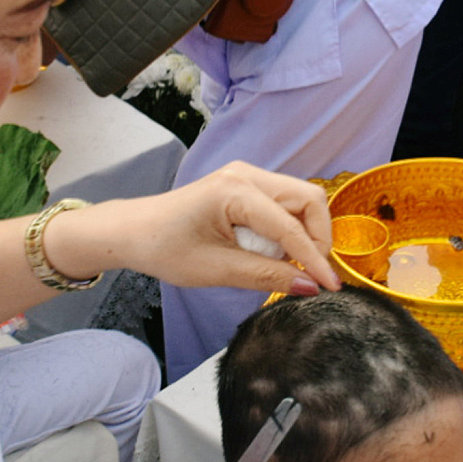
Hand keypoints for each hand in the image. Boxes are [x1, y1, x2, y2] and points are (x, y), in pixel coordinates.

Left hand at [47, 162, 339, 296]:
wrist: (132, 231)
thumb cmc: (164, 248)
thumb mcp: (216, 270)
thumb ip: (267, 276)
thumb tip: (310, 287)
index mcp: (236, 191)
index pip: (291, 226)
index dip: (315, 259)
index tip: (330, 287)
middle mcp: (247, 174)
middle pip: (309, 199)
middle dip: (317, 238)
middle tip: (310, 273)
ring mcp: (247, 175)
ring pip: (300, 199)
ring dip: (303, 233)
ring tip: (286, 264)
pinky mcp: (245, 184)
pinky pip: (284, 203)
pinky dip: (288, 228)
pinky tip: (272, 251)